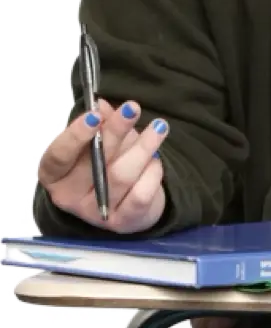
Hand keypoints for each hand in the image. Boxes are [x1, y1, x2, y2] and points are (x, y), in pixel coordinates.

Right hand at [37, 100, 168, 233]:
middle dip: (116, 131)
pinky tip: (156, 160)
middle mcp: (69, 197)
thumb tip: (101, 105)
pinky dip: (152, 172)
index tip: (95, 114)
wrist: (125, 205)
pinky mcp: (122, 222)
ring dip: (143, 147)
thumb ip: (98, 124)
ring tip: (159, 127)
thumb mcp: (97, 143)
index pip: (58, 155)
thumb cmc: (105, 166)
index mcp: (54, 175)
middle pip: (95, 162)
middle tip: (132, 108)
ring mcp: (95, 212)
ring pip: (122, 176)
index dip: (76, 135)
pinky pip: (141, 193)